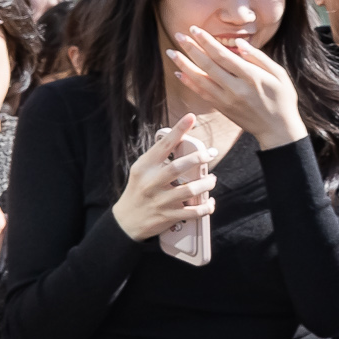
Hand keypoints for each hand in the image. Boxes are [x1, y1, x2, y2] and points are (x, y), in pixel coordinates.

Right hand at [110, 114, 217, 241]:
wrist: (126, 220)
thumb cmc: (139, 190)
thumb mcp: (142, 171)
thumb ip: (159, 159)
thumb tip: (181, 140)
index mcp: (144, 167)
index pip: (163, 145)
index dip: (178, 130)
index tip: (191, 117)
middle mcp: (151, 182)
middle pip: (177, 167)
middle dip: (198, 158)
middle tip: (210, 154)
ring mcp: (160, 200)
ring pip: (190, 190)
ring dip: (206, 184)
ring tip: (211, 180)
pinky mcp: (169, 216)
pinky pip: (194, 211)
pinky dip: (207, 206)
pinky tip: (210, 201)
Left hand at [165, 29, 306, 147]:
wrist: (278, 129)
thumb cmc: (282, 99)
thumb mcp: (280, 75)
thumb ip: (259, 58)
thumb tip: (238, 43)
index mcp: (251, 77)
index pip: (223, 55)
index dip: (207, 41)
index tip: (195, 30)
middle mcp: (236, 88)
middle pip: (207, 65)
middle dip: (191, 48)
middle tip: (178, 35)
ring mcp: (227, 100)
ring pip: (199, 79)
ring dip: (183, 64)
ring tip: (171, 52)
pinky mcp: (222, 108)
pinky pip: (201, 93)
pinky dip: (189, 82)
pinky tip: (179, 72)